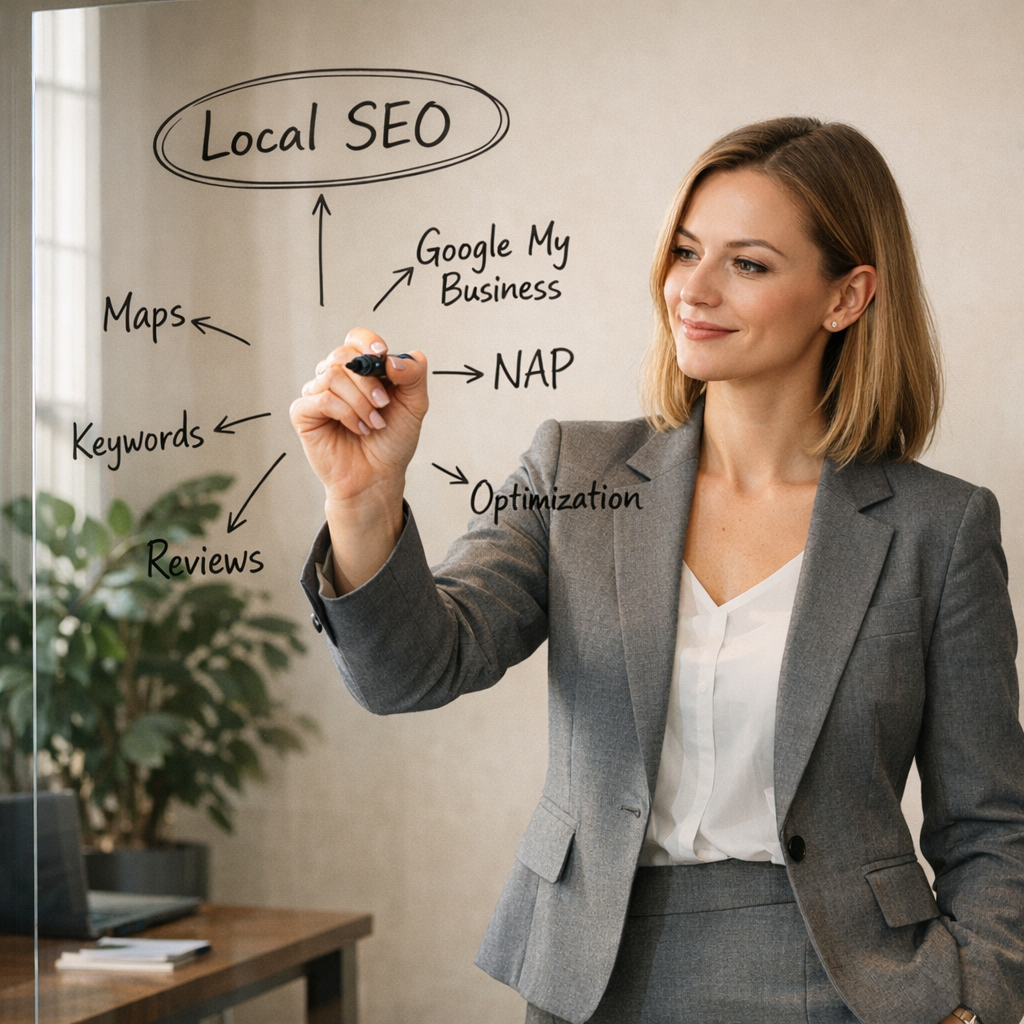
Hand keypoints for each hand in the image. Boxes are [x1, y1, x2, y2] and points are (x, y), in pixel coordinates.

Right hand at [290, 328, 427, 507]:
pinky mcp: (303, 412)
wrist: (378, 476)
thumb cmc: (392, 441)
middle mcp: (336, 377)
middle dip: (369, 382)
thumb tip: (392, 358)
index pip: (357, 339)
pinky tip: (357, 429)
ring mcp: (317, 393)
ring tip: (373, 424)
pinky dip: (345, 413)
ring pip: (333, 375)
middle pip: (345, 355)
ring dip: (360, 402)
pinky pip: (321, 398)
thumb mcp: (414, 405)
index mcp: (361, 370)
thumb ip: (413, 375)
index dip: (367, 342)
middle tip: (384, 405)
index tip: (382, 355)